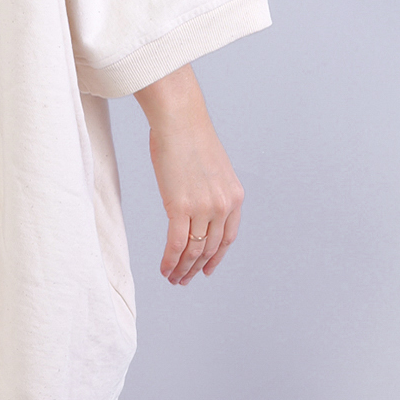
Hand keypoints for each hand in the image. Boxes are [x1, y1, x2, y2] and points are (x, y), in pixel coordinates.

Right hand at [132, 63, 244, 284]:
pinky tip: (164, 269)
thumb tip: (195, 207)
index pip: (228, 238)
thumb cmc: (189, 137)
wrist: (179, 120)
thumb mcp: (211, 169)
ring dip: (182, 269)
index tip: (206, 269)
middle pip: (210, 248)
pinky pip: (176, 243)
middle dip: (196, 268)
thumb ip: (209, 192)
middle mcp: (223, 205)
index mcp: (234, 196)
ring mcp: (203, 207)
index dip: (216, 258)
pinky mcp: (180, 206)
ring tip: (173, 278)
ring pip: (193, 250)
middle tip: (184, 280)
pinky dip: (170, 261)